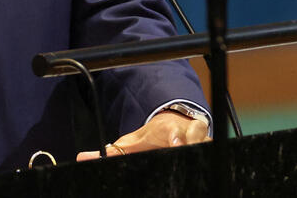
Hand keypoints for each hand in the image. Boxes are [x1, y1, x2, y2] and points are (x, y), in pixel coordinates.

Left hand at [75, 110, 210, 160]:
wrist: (172, 127)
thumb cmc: (150, 139)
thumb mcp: (130, 143)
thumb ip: (108, 152)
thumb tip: (82, 157)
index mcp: (167, 129)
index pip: (174, 131)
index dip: (177, 137)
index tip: (176, 144)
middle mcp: (187, 132)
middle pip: (197, 134)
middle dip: (194, 140)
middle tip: (186, 147)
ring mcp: (202, 140)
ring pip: (208, 141)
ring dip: (204, 145)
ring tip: (200, 155)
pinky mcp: (209, 147)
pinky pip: (214, 150)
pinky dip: (211, 154)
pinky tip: (204, 168)